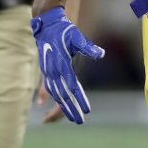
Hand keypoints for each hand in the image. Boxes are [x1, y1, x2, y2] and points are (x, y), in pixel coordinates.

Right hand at [31, 6, 103, 123]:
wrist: (47, 26)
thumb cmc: (65, 31)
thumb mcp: (77, 37)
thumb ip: (88, 47)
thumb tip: (101, 54)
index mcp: (62, 64)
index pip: (72, 85)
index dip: (79, 98)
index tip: (87, 109)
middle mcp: (53, 71)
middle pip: (63, 94)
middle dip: (71, 108)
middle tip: (80, 121)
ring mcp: (48, 72)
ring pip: (56, 94)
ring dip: (63, 107)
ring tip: (73, 118)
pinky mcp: (46, 72)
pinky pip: (50, 90)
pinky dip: (55, 100)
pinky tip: (59, 108)